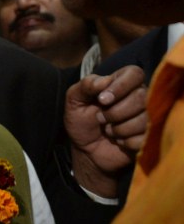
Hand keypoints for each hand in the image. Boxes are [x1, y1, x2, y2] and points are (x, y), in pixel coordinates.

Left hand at [65, 65, 147, 196]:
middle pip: (141, 97)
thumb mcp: (74, 100)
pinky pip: (145, 137)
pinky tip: (119, 141)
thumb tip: (104, 80)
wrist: (85, 150)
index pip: (135, 73)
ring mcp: (147, 117)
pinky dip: (127, 142)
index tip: (102, 100)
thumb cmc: (80, 121)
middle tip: (100, 118)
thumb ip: (85, 86)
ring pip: (145, 118)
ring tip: (108, 130)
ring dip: (119, 128)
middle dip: (115, 112)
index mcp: (121, 83)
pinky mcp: (149, 137)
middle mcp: (139, 97)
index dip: (120, 86)